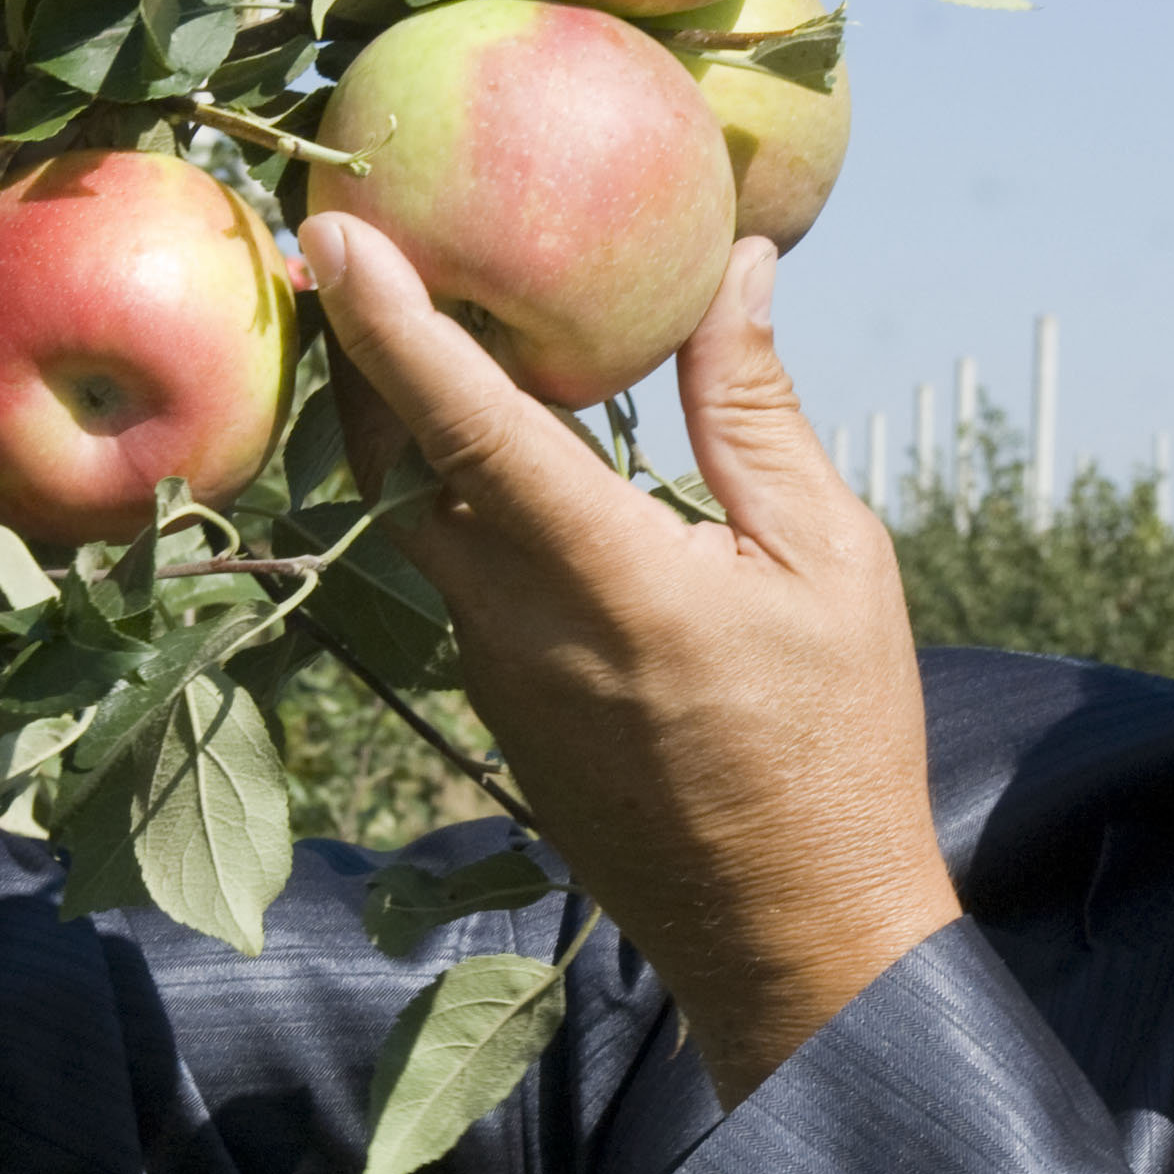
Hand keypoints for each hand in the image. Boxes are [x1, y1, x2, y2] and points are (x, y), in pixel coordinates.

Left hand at [305, 215, 958, 1104]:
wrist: (796, 941)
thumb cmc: (838, 743)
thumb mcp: (831, 560)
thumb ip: (754, 411)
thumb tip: (734, 265)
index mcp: (610, 579)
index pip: (470, 424)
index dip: (392, 320)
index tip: (334, 232)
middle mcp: (521, 627)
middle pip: (394, 466)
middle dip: (354, 353)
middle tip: (342, 249)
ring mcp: (495, 680)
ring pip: (414, 526)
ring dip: (398, 426)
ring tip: (411, 325)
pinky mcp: (496, 714)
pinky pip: (453, 581)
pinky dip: (449, 499)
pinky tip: (491, 453)